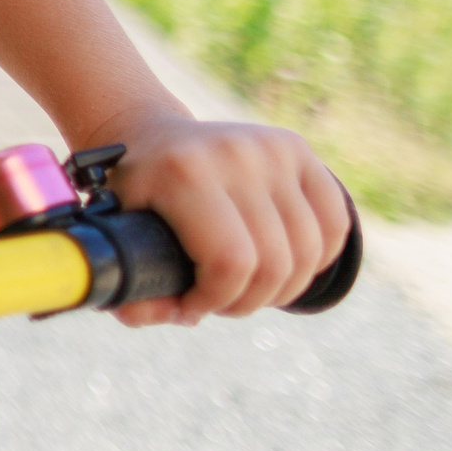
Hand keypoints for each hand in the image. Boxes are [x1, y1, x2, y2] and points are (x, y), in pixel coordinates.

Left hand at [100, 113, 350, 327]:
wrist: (151, 136)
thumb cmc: (135, 197)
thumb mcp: (117, 234)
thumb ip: (130, 284)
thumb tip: (149, 314)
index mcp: (184, 171)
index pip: (231, 263)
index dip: (217, 301)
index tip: (192, 306)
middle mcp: (233, 152)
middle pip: (274, 265)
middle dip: (247, 301)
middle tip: (220, 300)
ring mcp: (270, 147)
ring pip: (308, 252)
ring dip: (282, 289)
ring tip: (248, 286)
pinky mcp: (296, 148)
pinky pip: (334, 225)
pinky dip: (316, 259)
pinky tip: (285, 263)